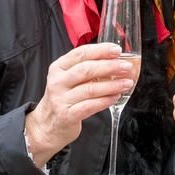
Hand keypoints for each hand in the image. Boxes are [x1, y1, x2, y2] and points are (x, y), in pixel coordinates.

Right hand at [25, 43, 134, 164]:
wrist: (47, 124)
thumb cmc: (63, 97)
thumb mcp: (68, 78)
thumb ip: (86, 67)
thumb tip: (115, 59)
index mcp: (58, 67)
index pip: (80, 53)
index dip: (100, 50)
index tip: (117, 50)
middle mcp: (57, 81)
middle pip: (86, 70)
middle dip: (109, 67)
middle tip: (126, 67)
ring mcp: (60, 99)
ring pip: (90, 89)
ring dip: (112, 85)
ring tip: (127, 83)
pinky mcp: (67, 115)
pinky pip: (90, 106)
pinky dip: (105, 101)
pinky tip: (116, 97)